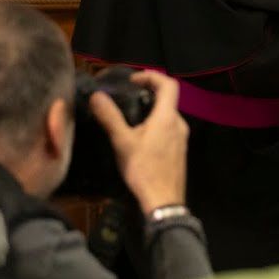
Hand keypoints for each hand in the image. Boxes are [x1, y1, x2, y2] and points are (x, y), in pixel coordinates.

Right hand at [89, 69, 188, 214]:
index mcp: (168, 117)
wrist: (164, 202)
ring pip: (168, 116)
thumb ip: (110, 117)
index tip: (134, 79)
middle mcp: (179, 124)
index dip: (152, 76)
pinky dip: (156, 125)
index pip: (168, 84)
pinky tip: (140, 138)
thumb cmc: (144, 169)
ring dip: (152, 111)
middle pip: (168, 99)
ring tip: (130, 117)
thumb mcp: (123, 142)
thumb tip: (97, 96)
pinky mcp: (180, 151)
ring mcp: (182, 138)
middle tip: (128, 96)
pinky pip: (169, 129)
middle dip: (149, 93)